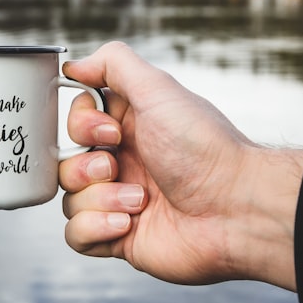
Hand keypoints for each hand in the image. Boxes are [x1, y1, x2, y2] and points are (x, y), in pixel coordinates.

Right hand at [59, 41, 302, 290]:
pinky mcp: (119, 238)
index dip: (82, 126)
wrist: (237, 209)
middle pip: (65, 161)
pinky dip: (94, 228)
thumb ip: (113, 64)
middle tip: (117, 166)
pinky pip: (75, 235)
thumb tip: (72, 65)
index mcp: (130, 128)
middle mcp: (123, 163)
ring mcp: (119, 202)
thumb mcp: (159, 89)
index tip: (111, 131)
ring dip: (100, 198)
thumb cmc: (203, 148)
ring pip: (68, 199)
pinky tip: (128, 224)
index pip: (76, 122)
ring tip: (140, 200)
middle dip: (86, 166)